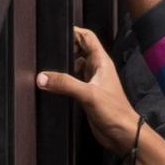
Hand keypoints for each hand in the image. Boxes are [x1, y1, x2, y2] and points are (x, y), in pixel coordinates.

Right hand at [31, 26, 142, 153]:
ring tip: (47, 64)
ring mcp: (92, 82)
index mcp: (101, 62)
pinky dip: (63, 80)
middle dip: (65, 47)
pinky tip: (53, 84)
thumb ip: (65, 84)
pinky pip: (73, 81)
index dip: (74, 31)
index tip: (57, 30)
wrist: (122, 134)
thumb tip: (42, 77)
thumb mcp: (88, 94)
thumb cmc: (115, 112)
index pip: (87, 37)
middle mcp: (96, 69)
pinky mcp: (87, 95)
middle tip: (48, 48)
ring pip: (75, 66)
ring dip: (63, 64)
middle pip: (79, 49)